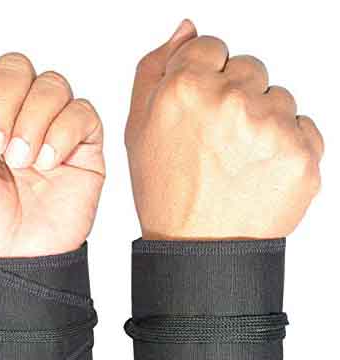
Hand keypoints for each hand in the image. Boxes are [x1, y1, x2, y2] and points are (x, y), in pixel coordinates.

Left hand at [0, 47, 104, 256]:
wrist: (15, 256)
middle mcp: (20, 114)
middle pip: (17, 66)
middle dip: (1, 103)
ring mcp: (54, 128)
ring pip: (52, 85)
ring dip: (31, 121)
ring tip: (21, 161)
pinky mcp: (84, 145)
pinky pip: (83, 113)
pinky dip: (62, 134)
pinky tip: (48, 163)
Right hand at [126, 20, 322, 239]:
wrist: (199, 247)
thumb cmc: (167, 194)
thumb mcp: (139, 130)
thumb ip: (156, 69)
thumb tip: (186, 29)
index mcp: (186, 89)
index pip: (211, 47)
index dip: (205, 77)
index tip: (202, 104)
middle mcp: (231, 100)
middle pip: (248, 68)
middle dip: (234, 96)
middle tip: (217, 140)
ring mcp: (270, 127)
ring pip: (277, 96)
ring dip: (261, 120)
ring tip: (237, 159)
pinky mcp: (302, 153)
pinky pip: (302, 126)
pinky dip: (285, 143)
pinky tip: (258, 169)